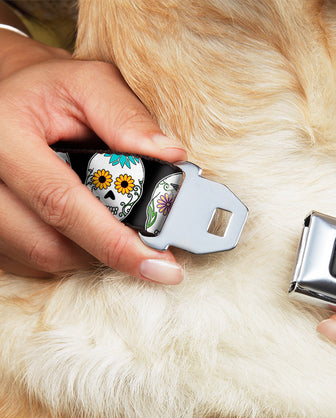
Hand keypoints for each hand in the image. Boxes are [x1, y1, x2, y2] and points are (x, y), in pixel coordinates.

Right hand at [0, 30, 186, 281]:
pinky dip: (70, 251)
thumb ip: (128, 117)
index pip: (62, 203)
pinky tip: (85, 226)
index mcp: (4, 135)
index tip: (161, 266)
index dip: (115, 242)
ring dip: (90, 251)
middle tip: (149, 247)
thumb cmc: (51, 90)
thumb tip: (171, 156)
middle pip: (50, 244)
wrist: (7, 96)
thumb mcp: (90, 84)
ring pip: (44, 258)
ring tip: (113, 223)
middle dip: (109, 250)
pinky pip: (32, 261)